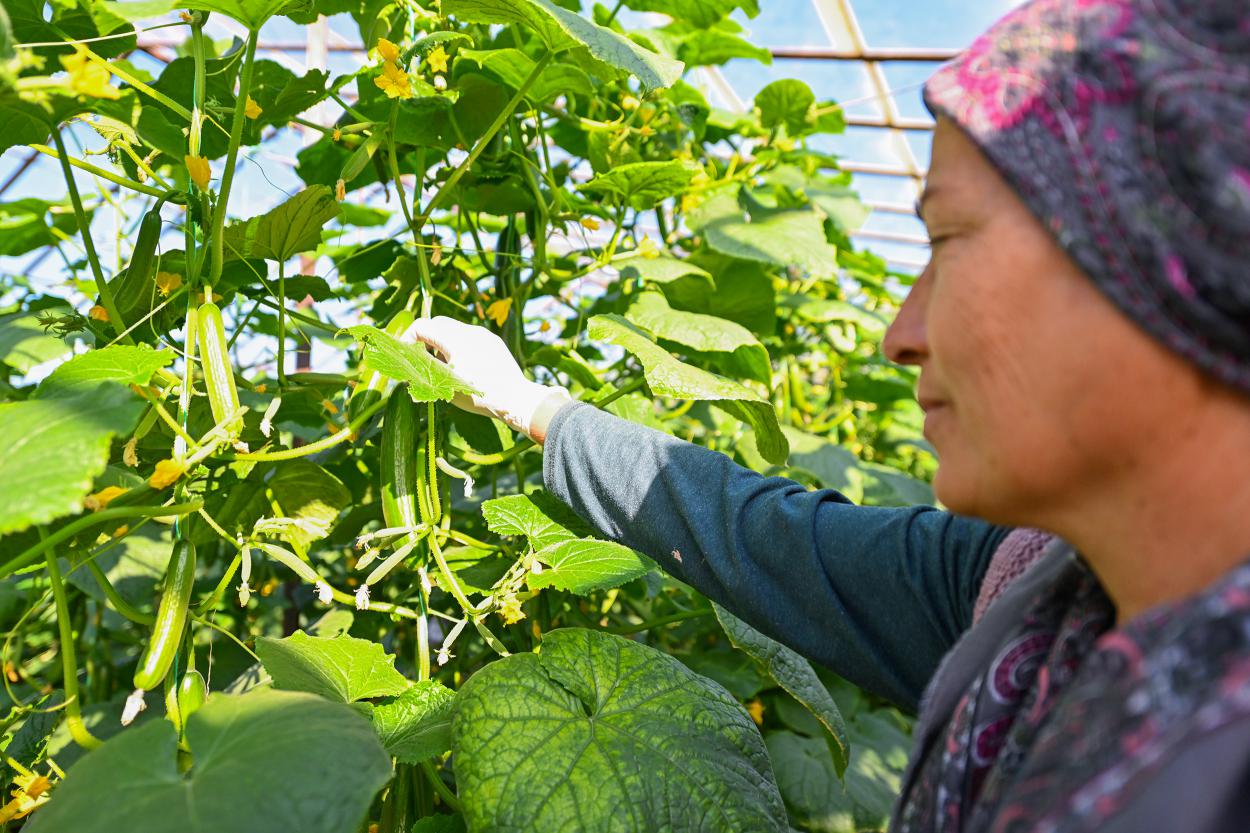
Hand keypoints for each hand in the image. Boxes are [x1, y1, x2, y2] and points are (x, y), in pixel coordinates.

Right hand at [402, 316, 570, 442]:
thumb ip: (426, 369)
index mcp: (455, 339)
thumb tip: (410, 362)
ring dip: (443, 343)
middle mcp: (469, 331)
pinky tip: (464, 366)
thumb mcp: (446, 385)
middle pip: (438, 324)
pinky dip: (460, 346)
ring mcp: (483, 334)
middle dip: (426, 339)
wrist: (517, 399)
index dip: (408, 338)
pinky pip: (470, 337)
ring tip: (444, 367)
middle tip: (422, 360)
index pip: (422, 326)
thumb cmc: (480, 395)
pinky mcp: (494, 341)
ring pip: (455, 330)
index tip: (406, 354)